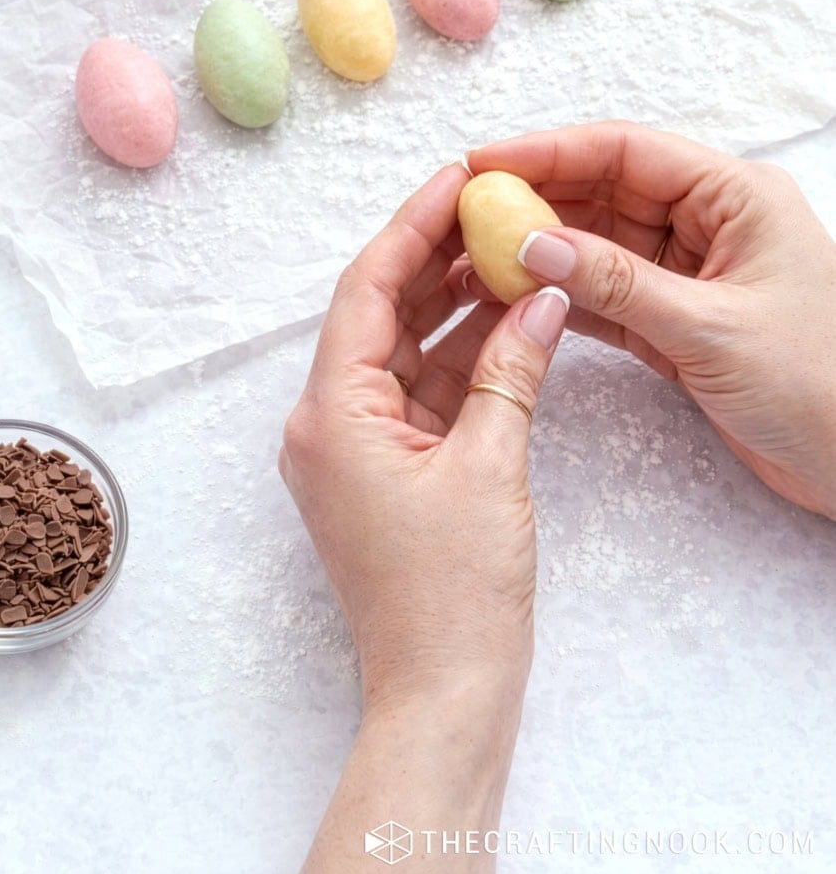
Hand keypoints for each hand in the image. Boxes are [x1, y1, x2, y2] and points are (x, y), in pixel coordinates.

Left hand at [280, 163, 568, 871]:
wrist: (442, 698)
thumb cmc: (452, 596)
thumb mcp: (491, 466)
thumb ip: (514, 371)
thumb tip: (543, 297)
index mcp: (331, 413)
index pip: (367, 289)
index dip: (413, 225)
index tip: (459, 176)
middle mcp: (330, 421)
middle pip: (382, 311)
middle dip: (439, 257)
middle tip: (494, 205)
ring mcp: (358, 447)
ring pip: (407, 348)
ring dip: (458, 304)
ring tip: (512, 251)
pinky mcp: (390, 470)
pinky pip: (425, 391)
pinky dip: (466, 357)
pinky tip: (513, 321)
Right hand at [468, 121, 835, 519]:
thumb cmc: (819, 384)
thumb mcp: (711, 328)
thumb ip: (617, 284)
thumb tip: (532, 244)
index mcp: (734, 196)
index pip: (626, 152)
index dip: (549, 152)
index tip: (483, 163)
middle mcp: (709, 223)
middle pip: (605, 191)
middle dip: (536, 199)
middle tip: (466, 212)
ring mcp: (690, 272)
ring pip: (599, 243)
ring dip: (543, 249)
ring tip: (477, 255)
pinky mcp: (676, 320)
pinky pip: (606, 293)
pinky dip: (564, 295)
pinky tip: (517, 296)